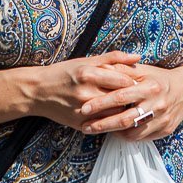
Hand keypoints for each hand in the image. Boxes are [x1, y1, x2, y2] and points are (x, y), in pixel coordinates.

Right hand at [25, 51, 141, 130]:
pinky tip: (119, 116)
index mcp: (88, 74)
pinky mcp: (81, 124)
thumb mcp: (86, 61)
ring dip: (126, 111)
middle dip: (135, 98)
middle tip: (144, 96)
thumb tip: (137, 57)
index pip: (124, 80)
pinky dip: (114, 121)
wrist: (38, 91)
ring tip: (133, 107)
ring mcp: (83, 111)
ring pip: (116, 114)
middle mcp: (86, 93)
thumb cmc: (64, 72)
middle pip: (122, 98)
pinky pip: (105, 125)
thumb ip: (113, 58)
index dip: (137, 83)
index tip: (144, 82)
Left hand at [79, 63, 182, 141]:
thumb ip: (121, 69)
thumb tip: (99, 69)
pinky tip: (115, 132)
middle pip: (125, 120)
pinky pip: (141, 138)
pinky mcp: (164, 131)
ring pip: (133, 133)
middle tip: (85, 126)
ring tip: (96, 129)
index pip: (120, 97)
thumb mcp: (142, 70)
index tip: (84, 108)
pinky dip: (126, 136)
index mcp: (149, 87)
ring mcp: (162, 120)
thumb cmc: (158, 78)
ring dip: (112, 133)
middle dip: (102, 124)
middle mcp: (157, 105)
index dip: (101, 103)